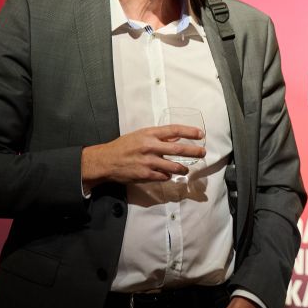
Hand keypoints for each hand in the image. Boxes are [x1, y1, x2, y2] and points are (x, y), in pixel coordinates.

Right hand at [81, 124, 205, 188]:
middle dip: (193, 151)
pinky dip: (168, 176)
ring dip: (183, 168)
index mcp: (149, 134)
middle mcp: (150, 146)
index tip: (201, 134)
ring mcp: (148, 162)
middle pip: (178, 149)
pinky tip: (167, 175)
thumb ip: (158, 137)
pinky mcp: (145, 175)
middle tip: (202, 153)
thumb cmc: (124, 146)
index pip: (174, 130)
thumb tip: (177, 138)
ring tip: (186, 169)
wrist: (105, 161)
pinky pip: (163, 177)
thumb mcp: (140, 135)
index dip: (189, 132)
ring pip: (173, 166)